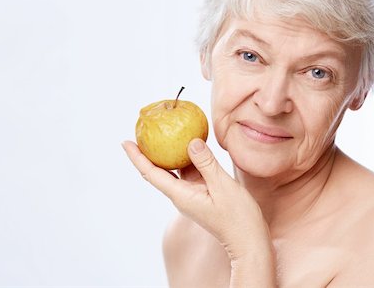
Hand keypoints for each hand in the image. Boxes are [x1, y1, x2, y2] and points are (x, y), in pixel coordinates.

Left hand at [122, 138, 270, 259]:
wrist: (248, 241)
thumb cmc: (237, 218)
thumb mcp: (223, 186)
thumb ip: (206, 163)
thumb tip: (190, 141)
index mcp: (181, 195)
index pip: (151, 173)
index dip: (137, 157)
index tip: (125, 142)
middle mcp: (181, 194)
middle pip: (157, 171)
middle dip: (146, 153)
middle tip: (141, 133)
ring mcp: (191, 194)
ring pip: (174, 170)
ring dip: (167, 153)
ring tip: (162, 134)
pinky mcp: (201, 193)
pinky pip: (189, 171)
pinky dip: (187, 158)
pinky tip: (190, 145)